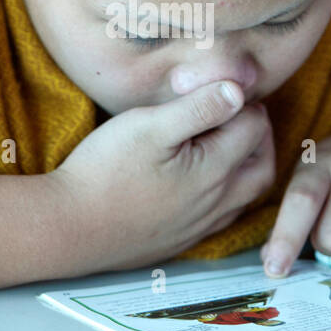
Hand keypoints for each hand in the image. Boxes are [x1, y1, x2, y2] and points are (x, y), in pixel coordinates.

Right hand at [50, 80, 276, 274]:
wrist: (68, 228)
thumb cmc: (104, 172)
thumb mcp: (149, 126)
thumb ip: (199, 107)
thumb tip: (238, 91)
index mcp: (215, 170)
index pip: (254, 127)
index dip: (242, 101)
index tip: (217, 88)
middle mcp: (217, 203)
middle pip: (263, 166)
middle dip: (257, 135)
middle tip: (233, 114)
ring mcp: (200, 227)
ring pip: (245, 196)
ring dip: (244, 167)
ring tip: (219, 143)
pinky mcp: (181, 241)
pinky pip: (221, 218)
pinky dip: (224, 194)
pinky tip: (197, 181)